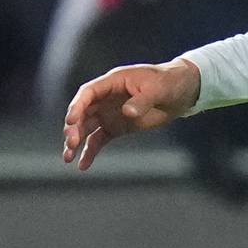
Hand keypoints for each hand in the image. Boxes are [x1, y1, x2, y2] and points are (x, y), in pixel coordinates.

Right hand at [63, 58, 201, 168]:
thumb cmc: (168, 83)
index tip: (71, 120)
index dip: (77, 106)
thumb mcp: (157, 89)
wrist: (180, 93)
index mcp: (113, 82)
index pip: (88, 93)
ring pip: (86, 128)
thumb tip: (127, 113)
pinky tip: (82, 166)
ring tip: (67, 158)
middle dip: (74, 127)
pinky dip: (89, 152)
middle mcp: (106, 97)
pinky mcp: (116, 127)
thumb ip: (142, 101)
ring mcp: (109, 113)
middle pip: (83, 112)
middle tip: (71, 143)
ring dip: (75, 141)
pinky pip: (98, 140)